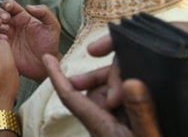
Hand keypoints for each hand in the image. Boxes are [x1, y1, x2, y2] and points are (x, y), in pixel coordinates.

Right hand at [0, 0, 60, 80]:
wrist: (45, 65)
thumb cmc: (49, 46)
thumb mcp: (52, 26)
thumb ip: (44, 12)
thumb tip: (29, 6)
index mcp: (21, 17)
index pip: (9, 4)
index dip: (7, 4)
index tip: (9, 7)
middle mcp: (11, 24)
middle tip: (5, 20)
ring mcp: (4, 34)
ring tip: (2, 28)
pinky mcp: (0, 45)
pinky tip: (2, 39)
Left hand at [44, 54, 160, 136]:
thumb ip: (140, 113)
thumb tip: (129, 82)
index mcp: (101, 126)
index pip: (71, 97)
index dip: (56, 76)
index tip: (45, 57)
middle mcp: (104, 127)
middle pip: (93, 92)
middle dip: (103, 77)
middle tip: (120, 62)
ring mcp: (115, 130)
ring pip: (110, 99)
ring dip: (118, 86)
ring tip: (133, 72)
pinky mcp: (127, 131)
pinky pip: (125, 109)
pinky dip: (131, 98)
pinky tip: (143, 91)